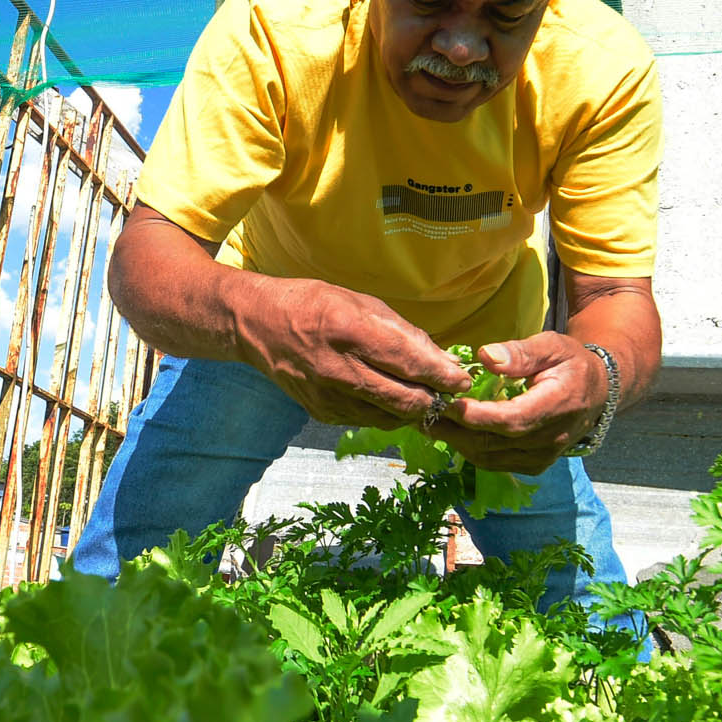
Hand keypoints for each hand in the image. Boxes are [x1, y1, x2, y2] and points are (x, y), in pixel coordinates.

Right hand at [236, 277, 470, 428]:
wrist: (257, 324)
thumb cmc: (314, 304)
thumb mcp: (360, 302)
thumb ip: (403, 333)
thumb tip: (443, 360)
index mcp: (349, 330)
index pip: (407, 362)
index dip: (442, 375)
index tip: (463, 381)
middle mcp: (337, 369)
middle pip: (403, 400)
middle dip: (434, 400)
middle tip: (449, 393)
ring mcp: (327, 396)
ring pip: (389, 417)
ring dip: (412, 409)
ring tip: (423, 393)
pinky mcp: (321, 413)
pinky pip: (368, 419)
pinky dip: (386, 411)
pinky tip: (389, 395)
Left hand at [432, 333, 607, 474]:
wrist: (596, 392)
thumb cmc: (570, 363)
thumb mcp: (551, 346)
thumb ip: (520, 353)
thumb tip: (485, 357)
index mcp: (557, 406)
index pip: (511, 420)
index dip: (477, 416)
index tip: (447, 403)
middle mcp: (551, 439)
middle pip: (495, 443)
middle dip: (455, 430)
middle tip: (424, 413)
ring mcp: (543, 457)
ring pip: (490, 458)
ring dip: (458, 443)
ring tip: (430, 423)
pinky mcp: (534, 465)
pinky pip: (496, 463)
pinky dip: (471, 450)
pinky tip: (452, 434)